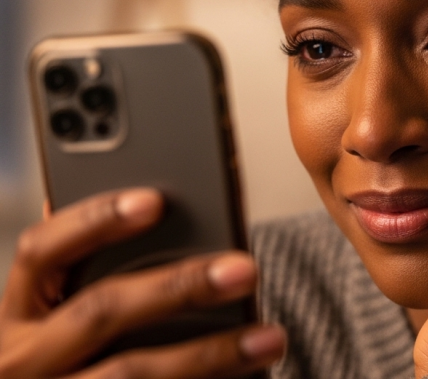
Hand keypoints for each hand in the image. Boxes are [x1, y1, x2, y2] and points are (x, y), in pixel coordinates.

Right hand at [0, 189, 284, 377]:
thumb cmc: (74, 360)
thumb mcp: (66, 319)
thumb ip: (100, 277)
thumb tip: (174, 221)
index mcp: (17, 313)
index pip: (41, 251)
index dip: (94, 220)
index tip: (155, 199)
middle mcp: (21, 359)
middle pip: (100, 310)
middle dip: (179, 286)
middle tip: (245, 269)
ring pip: (131, 371)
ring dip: (210, 354)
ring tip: (270, 339)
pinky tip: (251, 375)